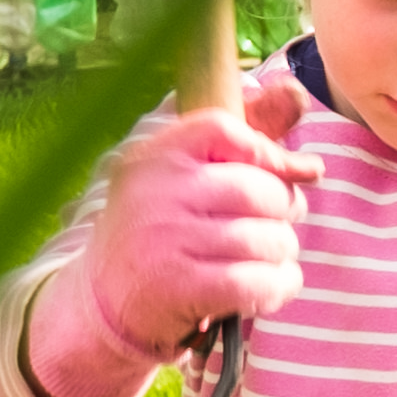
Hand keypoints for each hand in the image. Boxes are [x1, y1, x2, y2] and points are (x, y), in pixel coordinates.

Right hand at [39, 73, 327, 396]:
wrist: (101, 304)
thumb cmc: (160, 231)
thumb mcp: (183, 178)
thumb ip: (241, 138)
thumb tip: (295, 92)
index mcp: (155, 154)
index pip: (223, 126)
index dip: (268, 151)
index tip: (287, 173)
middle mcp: (156, 191)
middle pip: (258, 188)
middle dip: (286, 210)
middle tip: (278, 225)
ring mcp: (165, 239)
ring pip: (265, 238)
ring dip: (283, 254)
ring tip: (269, 259)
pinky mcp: (178, 287)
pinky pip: (257, 282)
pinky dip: (279, 286)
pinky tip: (270, 287)